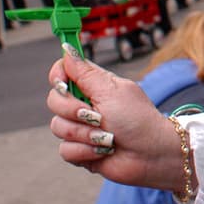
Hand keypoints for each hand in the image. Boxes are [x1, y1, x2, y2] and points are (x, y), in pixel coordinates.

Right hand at [47, 45, 188, 192]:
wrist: (149, 153)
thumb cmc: (137, 118)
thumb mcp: (111, 91)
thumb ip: (86, 74)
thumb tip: (68, 50)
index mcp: (95, 85)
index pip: (63, 71)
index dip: (58, 75)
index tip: (63, 84)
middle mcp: (85, 104)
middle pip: (54, 100)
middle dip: (73, 110)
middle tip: (96, 116)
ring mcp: (81, 127)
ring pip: (57, 126)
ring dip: (85, 134)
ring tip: (107, 137)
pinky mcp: (80, 149)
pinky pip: (64, 149)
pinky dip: (85, 150)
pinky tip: (102, 150)